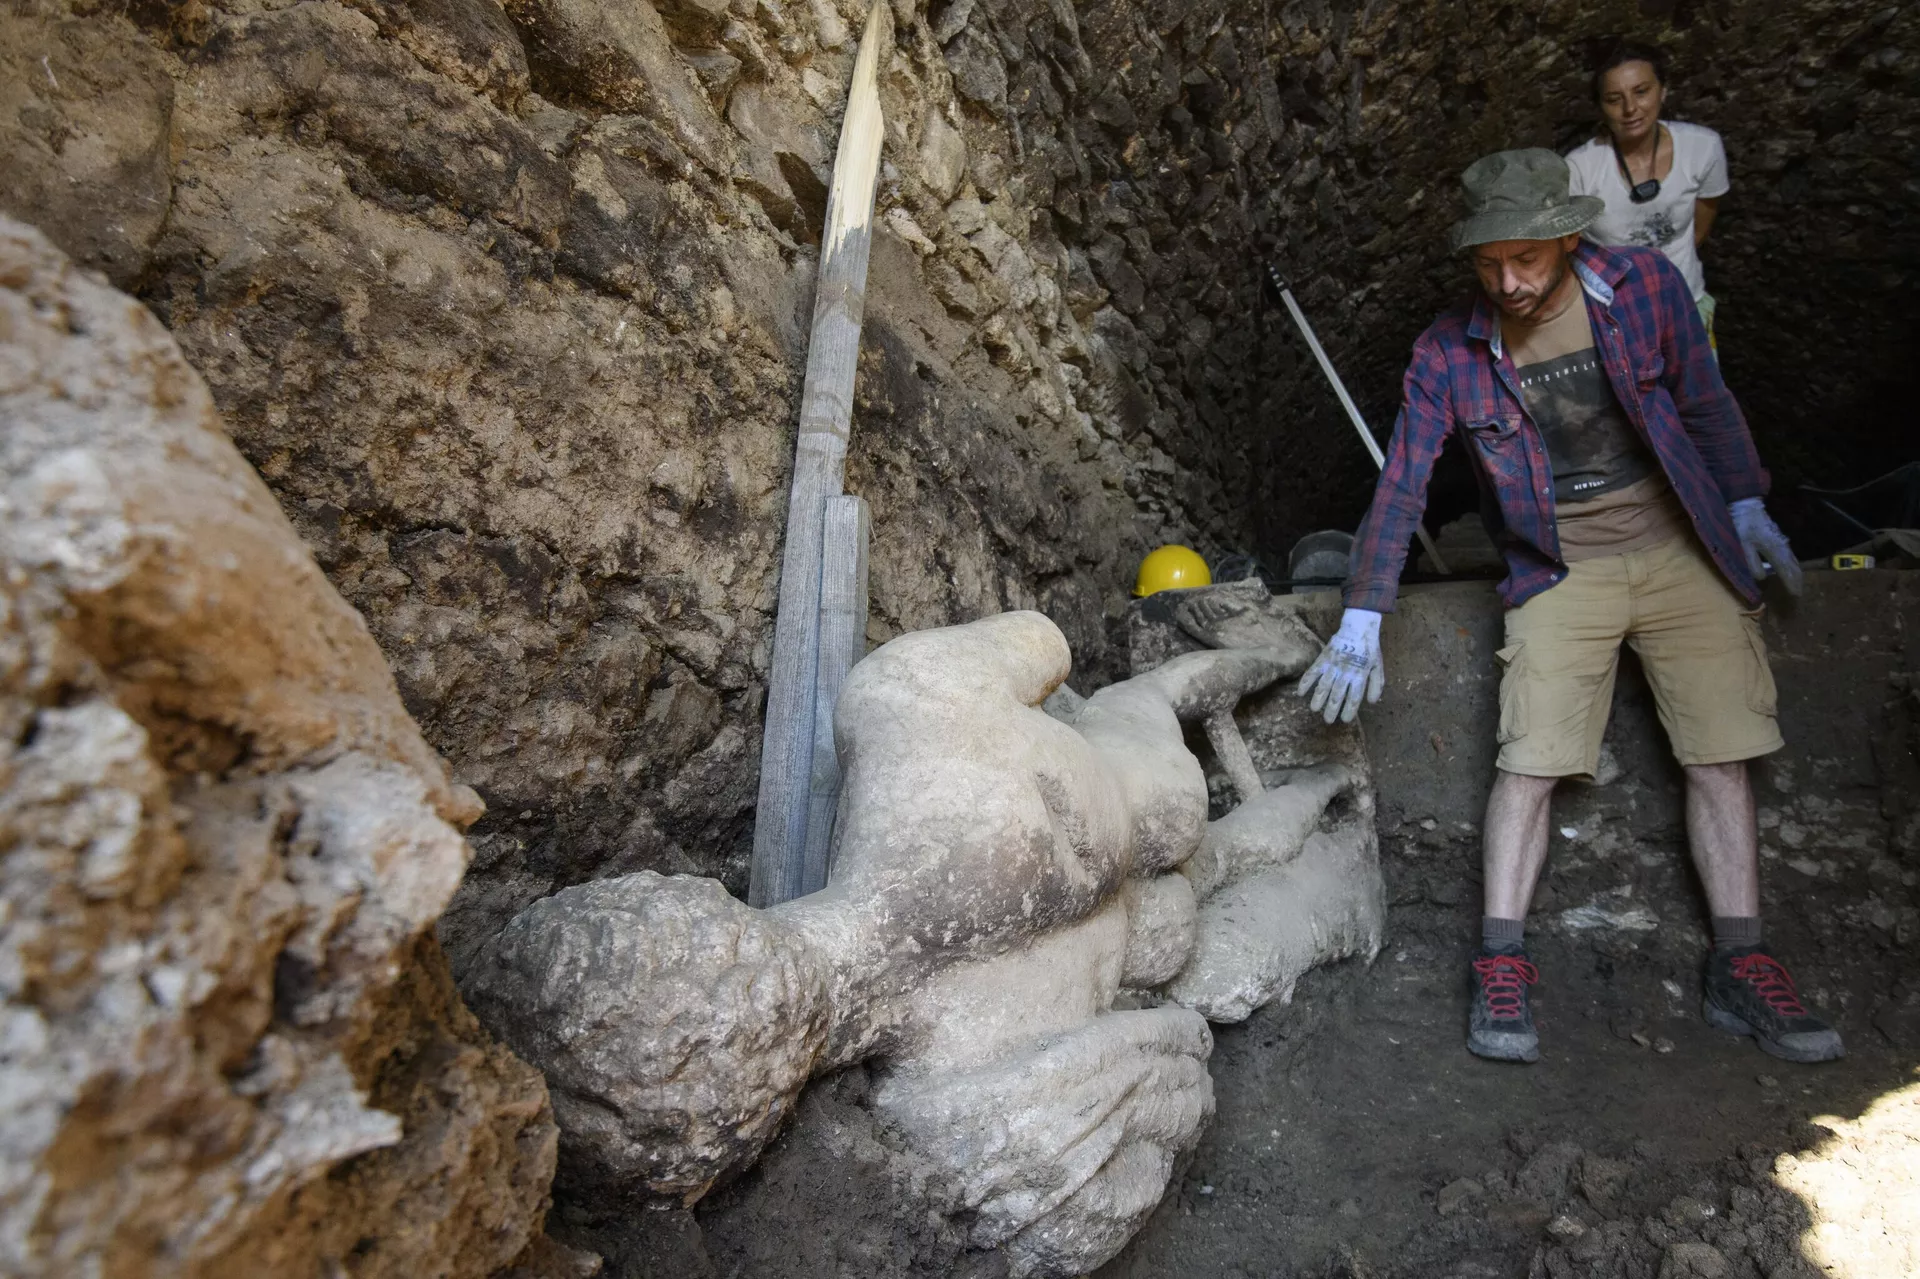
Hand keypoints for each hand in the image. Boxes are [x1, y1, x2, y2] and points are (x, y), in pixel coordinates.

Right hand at [1297, 608, 1383, 723]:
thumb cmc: (1369, 649)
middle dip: (1332, 710)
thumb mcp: (1378, 667)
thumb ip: (1376, 685)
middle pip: (1337, 696)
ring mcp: (1332, 666)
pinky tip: (1300, 692)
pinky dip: (1305, 683)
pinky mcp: (1323, 659)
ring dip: (1318, 699)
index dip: (1349, 710)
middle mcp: (1345, 673)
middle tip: (1328, 720)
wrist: (1358, 628)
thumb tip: (1371, 702)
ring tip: (1314, 709)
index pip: (1353, 698)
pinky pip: (1312, 673)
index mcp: (1359, 676)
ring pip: (1323, 687)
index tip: (1345, 719)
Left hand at [1729, 498, 1802, 595]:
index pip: (1788, 571)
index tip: (1797, 596)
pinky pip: (1788, 556)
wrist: (1745, 504)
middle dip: (1797, 580)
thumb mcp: (1742, 547)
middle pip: (1795, 566)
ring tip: (1795, 585)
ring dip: (1795, 573)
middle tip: (1798, 594)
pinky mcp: (1778, 538)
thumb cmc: (1741, 525)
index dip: (1792, 584)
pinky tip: (1787, 570)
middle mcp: (1784, 546)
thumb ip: (1752, 564)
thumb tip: (1763, 578)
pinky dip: (1790, 566)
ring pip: (1793, 561)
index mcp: (1777, 550)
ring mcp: (1782, 541)